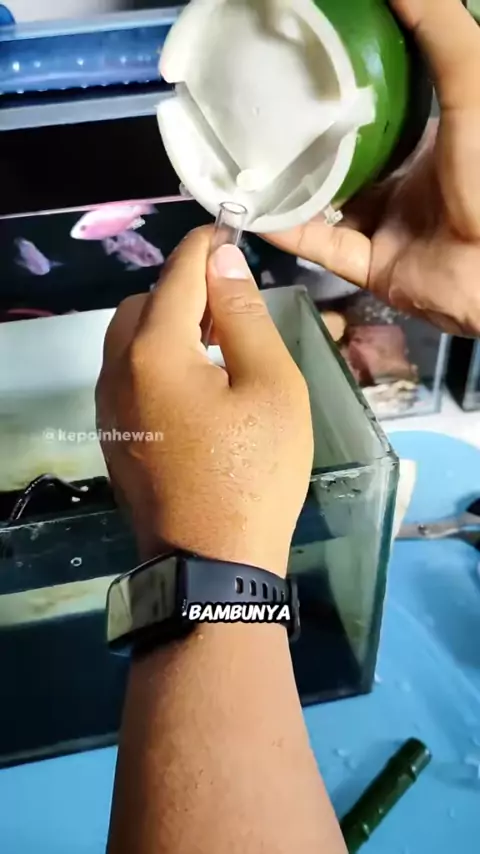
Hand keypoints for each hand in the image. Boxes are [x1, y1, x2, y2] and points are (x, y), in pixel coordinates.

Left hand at [96, 228, 312, 576]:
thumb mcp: (271, 387)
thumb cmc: (254, 472)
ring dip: (170, 325)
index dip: (207, 244)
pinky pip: (127, 374)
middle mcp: (117, 369)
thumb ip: (244, 315)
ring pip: (130, 338)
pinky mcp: (113, 434)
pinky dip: (157, 359)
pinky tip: (196, 387)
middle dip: (186, 288)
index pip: (179, 271)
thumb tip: (223, 260)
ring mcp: (108, 405)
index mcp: (155, 349)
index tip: (233, 233)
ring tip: (219, 347)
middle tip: (234, 307)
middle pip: (146, 301)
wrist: (210, 563)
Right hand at [269, 0, 479, 335]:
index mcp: (425, 144)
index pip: (373, 114)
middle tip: (261, 115)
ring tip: (244, 162)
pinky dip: (289, 233)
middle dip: (303, 141)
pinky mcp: (371, 267)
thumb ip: (436, 29)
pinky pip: (322, 248)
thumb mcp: (468, 81)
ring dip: (287, 188)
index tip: (300, 68)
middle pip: (342, 160)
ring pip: (325, 206)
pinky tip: (255, 210)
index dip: (337, 94)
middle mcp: (402, 185)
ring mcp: (386, 228)